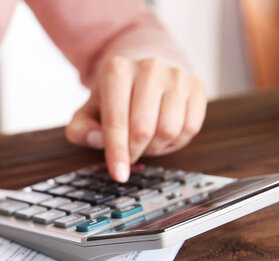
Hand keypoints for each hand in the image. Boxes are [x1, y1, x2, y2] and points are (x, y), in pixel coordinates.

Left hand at [65, 57, 206, 181]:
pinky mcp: (197, 86)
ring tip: (145, 141)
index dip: (117, 152)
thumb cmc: (114, 98)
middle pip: (143, 129)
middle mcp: (148, 67)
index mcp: (116, 70)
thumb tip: (97, 140)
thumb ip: (81, 130)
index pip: (116, 120)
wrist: (145, 71)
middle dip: (134, 151)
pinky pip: (191, 127)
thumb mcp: (88, 112)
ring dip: (156, 147)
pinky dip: (176, 141)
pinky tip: (163, 135)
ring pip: (169, 130)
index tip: (119, 175)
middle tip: (129, 154)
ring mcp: (176, 75)